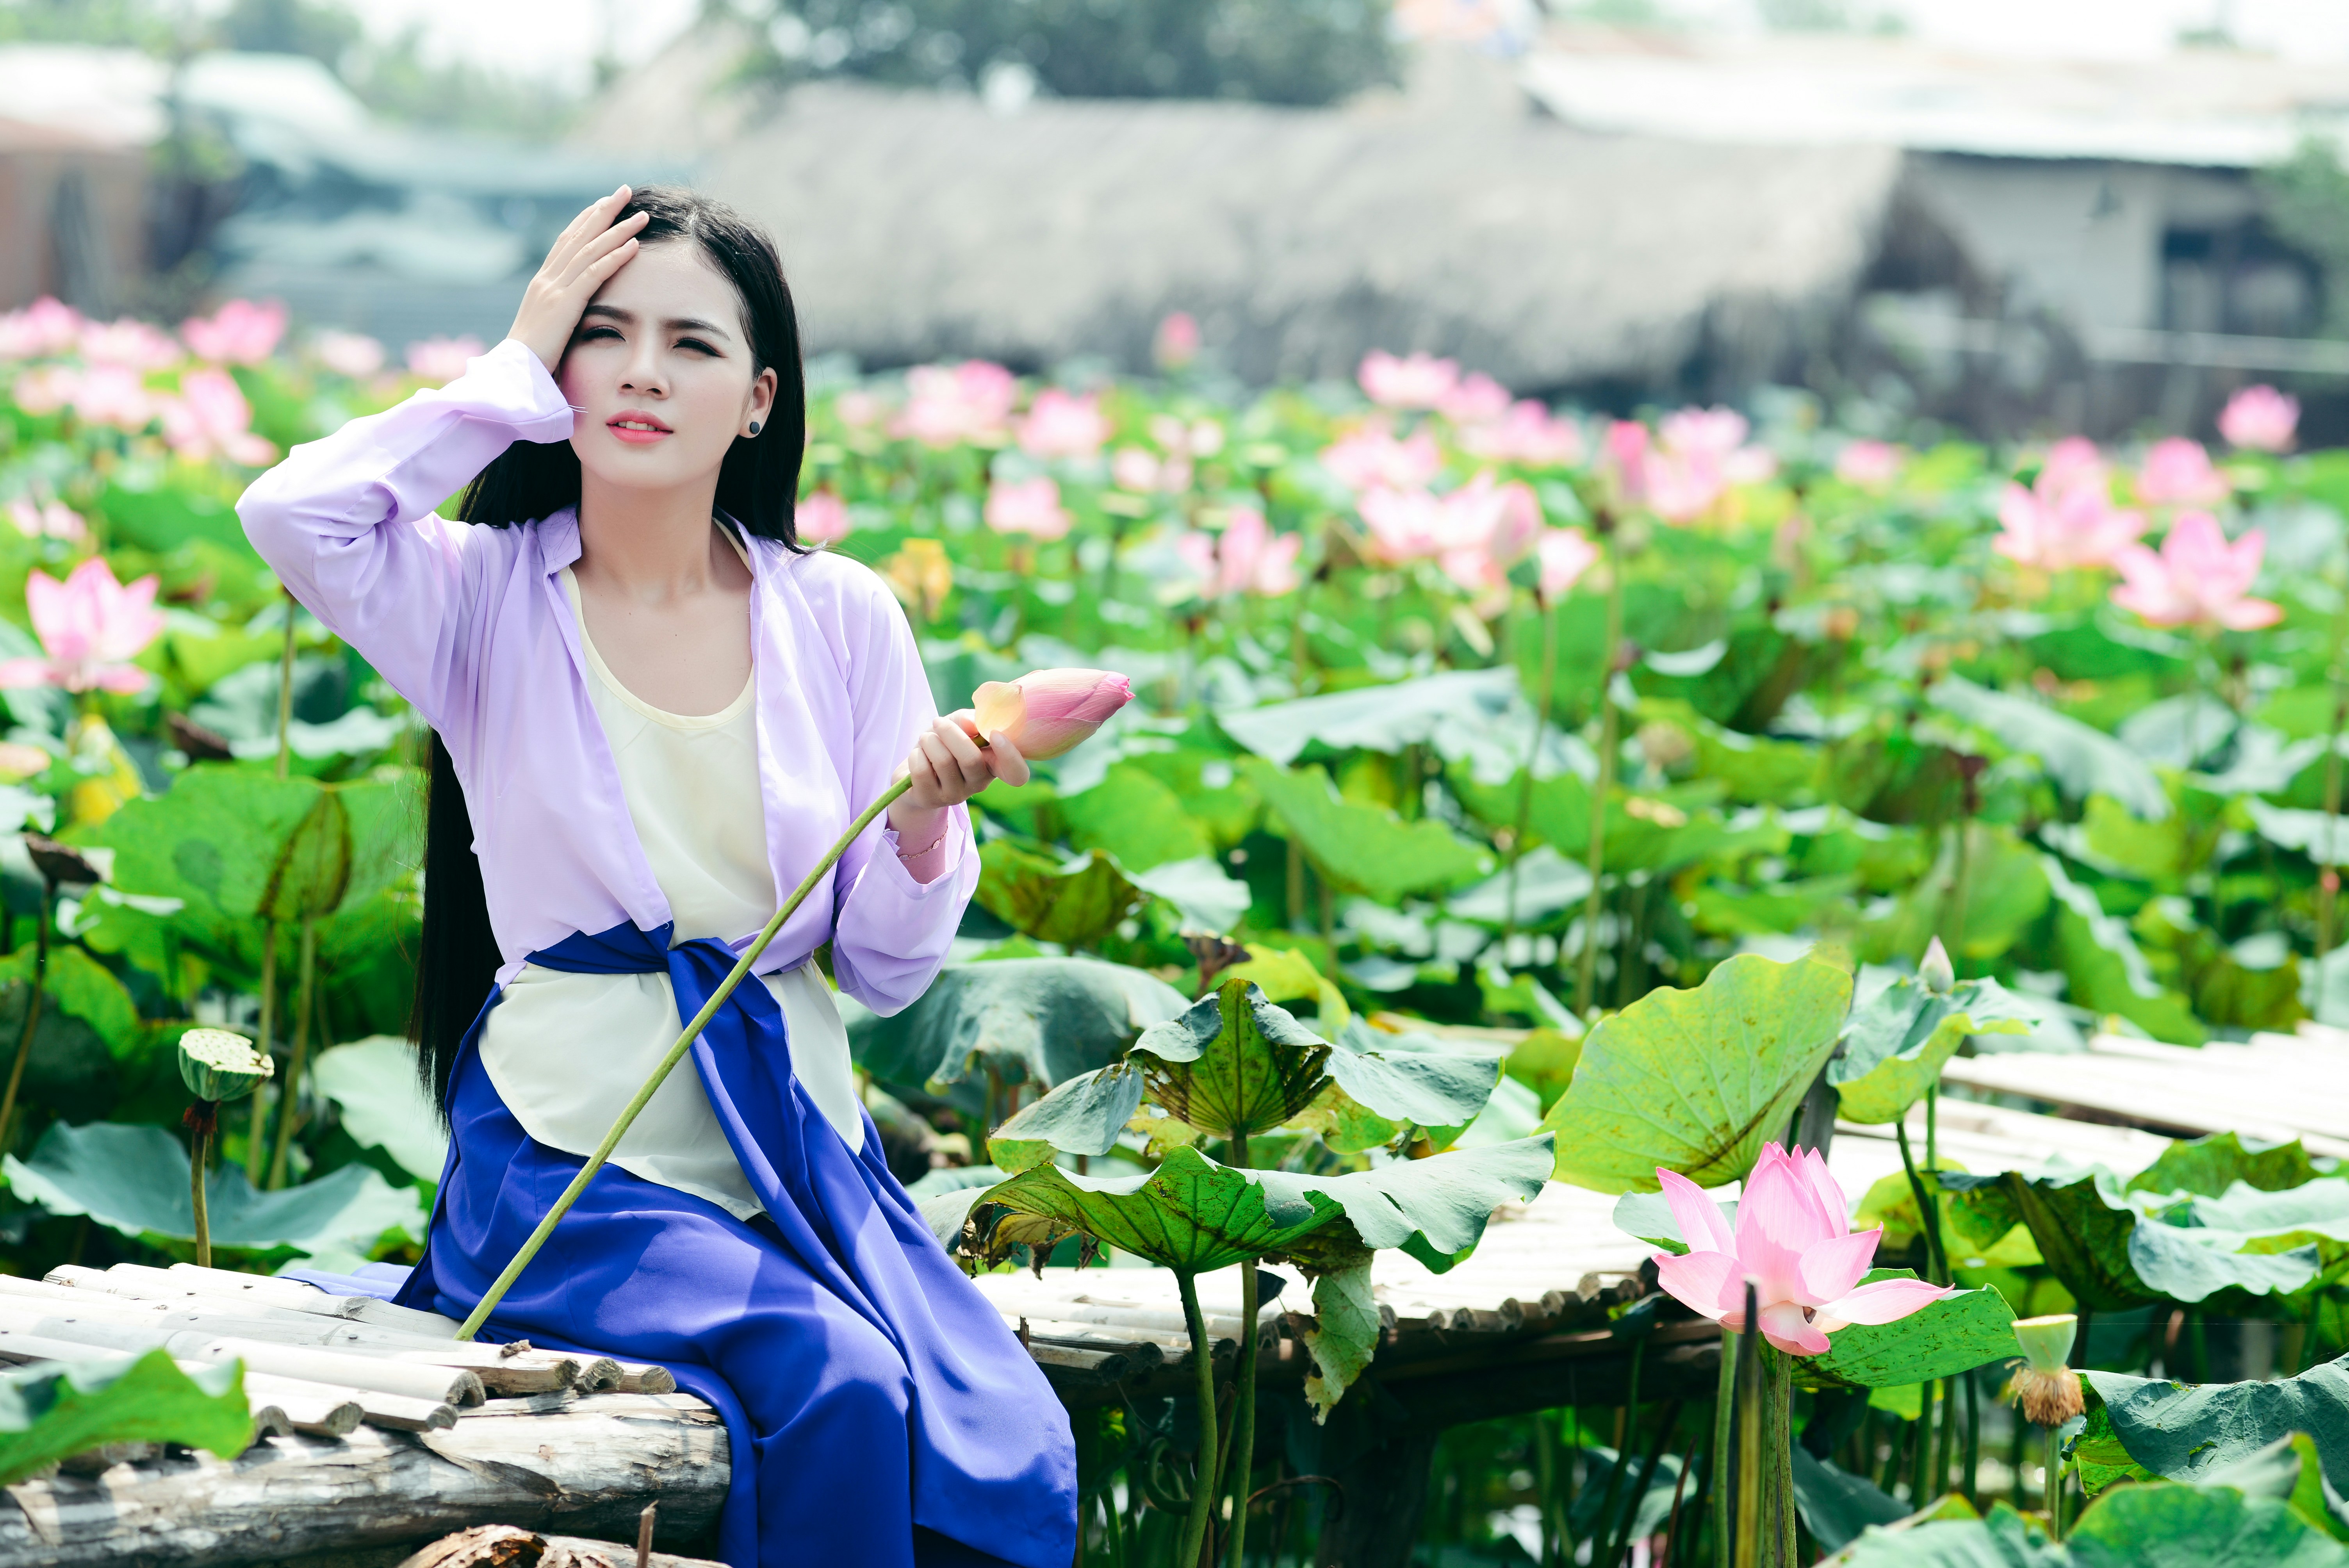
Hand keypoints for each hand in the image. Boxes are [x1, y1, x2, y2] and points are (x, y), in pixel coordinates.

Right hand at [507, 187, 649, 371]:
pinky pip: (594, 274)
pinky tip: (634, 244)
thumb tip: (573, 312)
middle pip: (579, 236)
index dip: (586, 221)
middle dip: (603, 211)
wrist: (513, 373)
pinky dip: (615, 257)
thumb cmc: (532, 359)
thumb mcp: (549, 329)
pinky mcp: (565, 304)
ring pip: (590, 250)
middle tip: (624, 191)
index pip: (567, 242)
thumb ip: (561, 313)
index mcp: (543, 283)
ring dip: (617, 229)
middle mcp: (547, 279)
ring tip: (640, 214)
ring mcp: (555, 289)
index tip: (604, 204)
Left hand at [886, 713, 1027, 851]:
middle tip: (938, 722)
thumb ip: (968, 720)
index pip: (1017, 774)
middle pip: (971, 759)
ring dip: (929, 741)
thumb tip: (973, 723)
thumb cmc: (942, 744)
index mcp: (992, 765)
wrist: (912, 771)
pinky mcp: (930, 800)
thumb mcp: (957, 725)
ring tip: (926, 739)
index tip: (994, 733)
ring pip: (944, 761)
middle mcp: (978, 784)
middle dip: (951, 733)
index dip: (1010, 755)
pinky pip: (922, 771)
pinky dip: (917, 755)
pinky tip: (918, 756)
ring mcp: (955, 795)